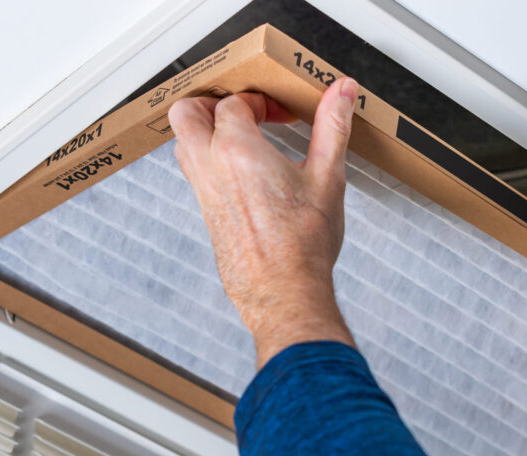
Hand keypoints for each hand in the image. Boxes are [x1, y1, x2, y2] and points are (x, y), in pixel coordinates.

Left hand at [168, 78, 359, 366]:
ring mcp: (203, 194)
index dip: (258, 101)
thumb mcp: (327, 177)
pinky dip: (210, 161)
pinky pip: (195, 175)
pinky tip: (244, 174)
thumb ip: (332, 127)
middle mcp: (210, 168)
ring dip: (206, 132)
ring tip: (243, 139)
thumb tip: (342, 92)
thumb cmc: (303, 245)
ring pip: (184, 145)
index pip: (233, 103)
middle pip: (186, 114)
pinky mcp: (207, 215)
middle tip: (243, 111)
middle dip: (210, 104)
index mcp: (236, 150)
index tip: (280, 114)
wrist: (285, 293)